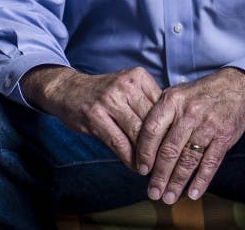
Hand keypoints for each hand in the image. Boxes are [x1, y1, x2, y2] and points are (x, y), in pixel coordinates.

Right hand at [21, 65, 161, 168]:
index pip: (163, 106)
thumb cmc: (104, 94)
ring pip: (137, 133)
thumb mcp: (128, 88)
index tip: (175, 147)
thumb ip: (148, 103)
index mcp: (139, 76)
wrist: (68, 90)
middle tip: (167, 163)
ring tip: (151, 168)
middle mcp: (126, 85)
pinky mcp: (96, 116)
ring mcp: (110, 99)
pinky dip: (129, 158)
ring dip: (146, 155)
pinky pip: (119, 142)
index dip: (170, 129)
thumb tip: (172, 131)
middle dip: (160, 145)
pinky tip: (135, 166)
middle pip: (152, 120)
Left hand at [136, 68, 244, 203]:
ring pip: (188, 159)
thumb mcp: (176, 94)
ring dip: (177, 182)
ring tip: (168, 197)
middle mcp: (189, 113)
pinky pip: (210, 162)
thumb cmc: (198, 95)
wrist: (235, 86)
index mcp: (172, 101)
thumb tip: (140, 146)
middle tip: (153, 193)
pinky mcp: (224, 136)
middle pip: (169, 150)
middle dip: (159, 176)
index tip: (141, 170)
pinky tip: (193, 193)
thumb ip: (159, 115)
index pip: (152, 130)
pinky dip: (201, 180)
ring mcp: (208, 125)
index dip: (145, 153)